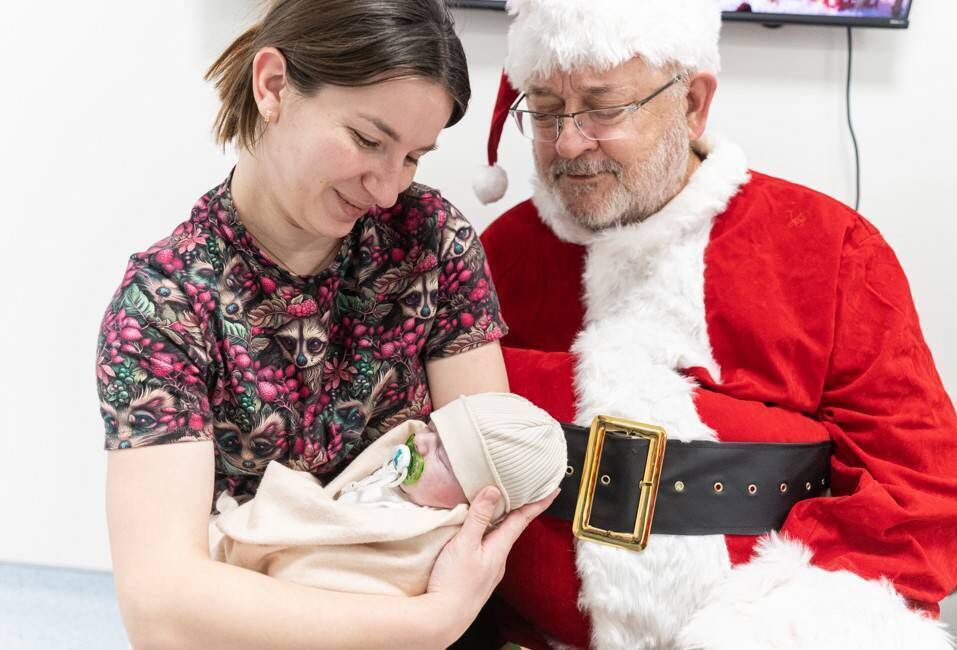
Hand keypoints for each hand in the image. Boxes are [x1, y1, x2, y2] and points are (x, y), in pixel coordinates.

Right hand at [425, 486, 558, 642]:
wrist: (443, 618)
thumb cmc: (453, 582)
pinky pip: (488, 548)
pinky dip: (489, 534)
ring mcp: (489, 569)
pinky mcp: (478, 575)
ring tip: (502, 506)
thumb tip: (493, 490)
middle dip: (520, 509)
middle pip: (512, 528)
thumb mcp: (464, 544)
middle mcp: (498, 559)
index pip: (522, 520)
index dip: (537, 503)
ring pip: (499, 538)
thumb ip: (478, 518)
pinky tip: (479, 533)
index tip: (553, 491)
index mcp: (499, 548)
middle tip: (527, 492)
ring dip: (503, 521)